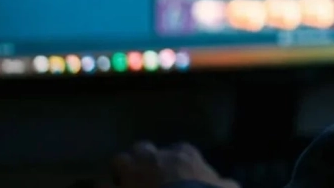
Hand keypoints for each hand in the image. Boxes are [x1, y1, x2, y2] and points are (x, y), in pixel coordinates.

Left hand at [111, 142, 238, 187]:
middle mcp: (156, 157)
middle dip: (144, 161)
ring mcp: (133, 172)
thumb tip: (230, 186)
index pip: (180, 150)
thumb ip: (227, 185)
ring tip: (125, 185)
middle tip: (146, 178)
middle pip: (144, 149)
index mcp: (184, 154)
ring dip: (122, 172)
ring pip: (120, 161)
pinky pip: (103, 186)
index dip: (177, 163)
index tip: (178, 176)